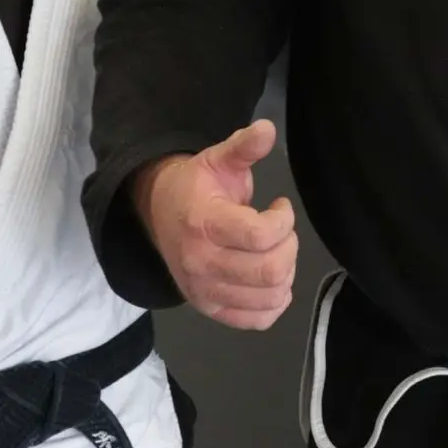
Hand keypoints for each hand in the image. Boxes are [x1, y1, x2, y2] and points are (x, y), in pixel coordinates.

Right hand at [131, 119, 297, 329]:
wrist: (159, 212)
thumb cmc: (197, 186)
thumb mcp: (218, 159)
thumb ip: (244, 146)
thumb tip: (268, 128)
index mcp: (204, 224)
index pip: (261, 236)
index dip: (283, 220)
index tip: (278, 206)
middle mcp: (202, 263)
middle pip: (271, 271)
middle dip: (289, 246)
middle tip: (279, 231)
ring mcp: (205, 291)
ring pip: (270, 297)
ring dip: (285, 272)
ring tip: (272, 251)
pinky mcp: (210, 308)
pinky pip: (256, 320)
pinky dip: (273, 303)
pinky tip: (268, 279)